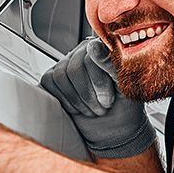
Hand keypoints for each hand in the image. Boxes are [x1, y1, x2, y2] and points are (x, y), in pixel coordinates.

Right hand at [39, 37, 155, 159]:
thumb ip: (109, 62)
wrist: (113, 127)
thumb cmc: (122, 105)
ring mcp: (66, 64)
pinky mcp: (52, 78)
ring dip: (77, 99)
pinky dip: (65, 100)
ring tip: (92, 109)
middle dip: (88, 94)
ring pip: (61, 76)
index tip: (109, 100)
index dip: (98, 81)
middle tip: (102, 107)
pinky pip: (49, 82)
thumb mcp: (123, 84)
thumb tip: (93, 45)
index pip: (91, 56)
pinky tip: (78, 107)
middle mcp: (82, 52)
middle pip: (74, 68)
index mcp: (103, 49)